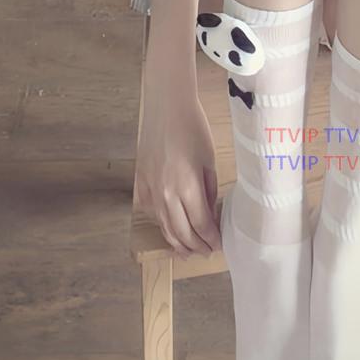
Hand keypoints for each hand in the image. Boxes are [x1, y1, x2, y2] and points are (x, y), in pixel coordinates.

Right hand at [134, 93, 221, 259]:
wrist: (167, 107)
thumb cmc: (193, 128)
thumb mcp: (209, 161)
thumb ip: (209, 191)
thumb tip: (211, 214)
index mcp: (187, 186)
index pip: (201, 224)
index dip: (211, 238)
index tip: (219, 245)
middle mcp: (166, 193)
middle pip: (182, 232)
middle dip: (196, 246)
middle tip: (206, 252)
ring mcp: (150, 190)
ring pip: (164, 226)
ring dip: (178, 242)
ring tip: (188, 251)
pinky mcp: (140, 184)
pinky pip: (152, 212)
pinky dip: (163, 224)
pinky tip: (171, 229)